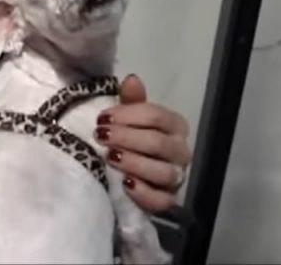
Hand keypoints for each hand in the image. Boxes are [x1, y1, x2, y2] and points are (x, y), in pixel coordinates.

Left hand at [95, 74, 191, 212]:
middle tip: (100, 136)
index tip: (102, 118)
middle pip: (159, 143)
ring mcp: (176, 177)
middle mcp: (180, 151)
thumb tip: (131, 79)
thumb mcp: (128, 117)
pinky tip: (126, 184)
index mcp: (175, 126)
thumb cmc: (130, 137)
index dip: (129, 115)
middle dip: (127, 137)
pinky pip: (162, 200)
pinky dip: (144, 193)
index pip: (158, 116)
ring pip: (163, 172)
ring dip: (135, 163)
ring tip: (110, 157)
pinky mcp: (167, 200)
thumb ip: (131, 100)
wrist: (127, 171)